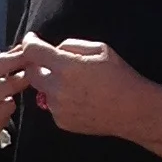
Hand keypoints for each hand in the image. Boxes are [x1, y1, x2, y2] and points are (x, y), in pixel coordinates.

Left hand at [15, 37, 161, 161]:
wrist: (132, 110)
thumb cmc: (120, 76)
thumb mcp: (100, 49)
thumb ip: (72, 46)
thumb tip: (54, 49)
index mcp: (67, 67)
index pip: (34, 52)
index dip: (29, 42)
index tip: (30, 39)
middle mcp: (57, 89)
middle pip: (30, 74)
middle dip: (36, 65)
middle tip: (49, 61)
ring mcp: (57, 108)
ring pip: (42, 91)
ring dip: (51, 83)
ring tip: (76, 83)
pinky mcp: (61, 122)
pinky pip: (52, 106)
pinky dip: (60, 99)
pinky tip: (80, 98)